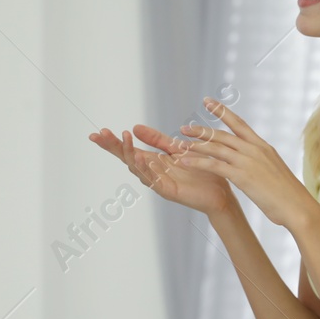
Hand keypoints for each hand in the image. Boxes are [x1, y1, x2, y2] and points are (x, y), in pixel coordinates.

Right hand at [90, 124, 235, 216]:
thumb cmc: (200, 172)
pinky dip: (146, 170)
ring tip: (124, 140)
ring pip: (138, 169)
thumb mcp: (177, 149)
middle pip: (127, 158)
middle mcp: (152, 172)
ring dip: (130, 154)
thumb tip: (135, 127)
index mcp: (153, 162)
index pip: (128, 150)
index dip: (113, 142)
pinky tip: (141, 159)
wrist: (220, 192)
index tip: (99, 131)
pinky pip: (154, 181)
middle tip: (101, 135)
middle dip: (114, 146)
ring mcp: (158, 182)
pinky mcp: (169, 191)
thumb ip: (157, 140)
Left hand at [179, 98, 319, 231]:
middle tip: (184, 127)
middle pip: (222, 134)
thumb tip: (256, 161)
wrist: (298, 207)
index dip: (222, 111)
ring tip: (179, 142)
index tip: (208, 102)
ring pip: (216, 148)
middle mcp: (254, 149)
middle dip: (201, 130)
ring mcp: (248, 162)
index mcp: (262, 146)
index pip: (239, 123)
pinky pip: (215, 166)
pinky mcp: (242, 176)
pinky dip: (198, 162)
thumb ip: (262, 162)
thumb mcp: (275, 170)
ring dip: (195, 144)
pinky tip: (185, 161)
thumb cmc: (288, 194)